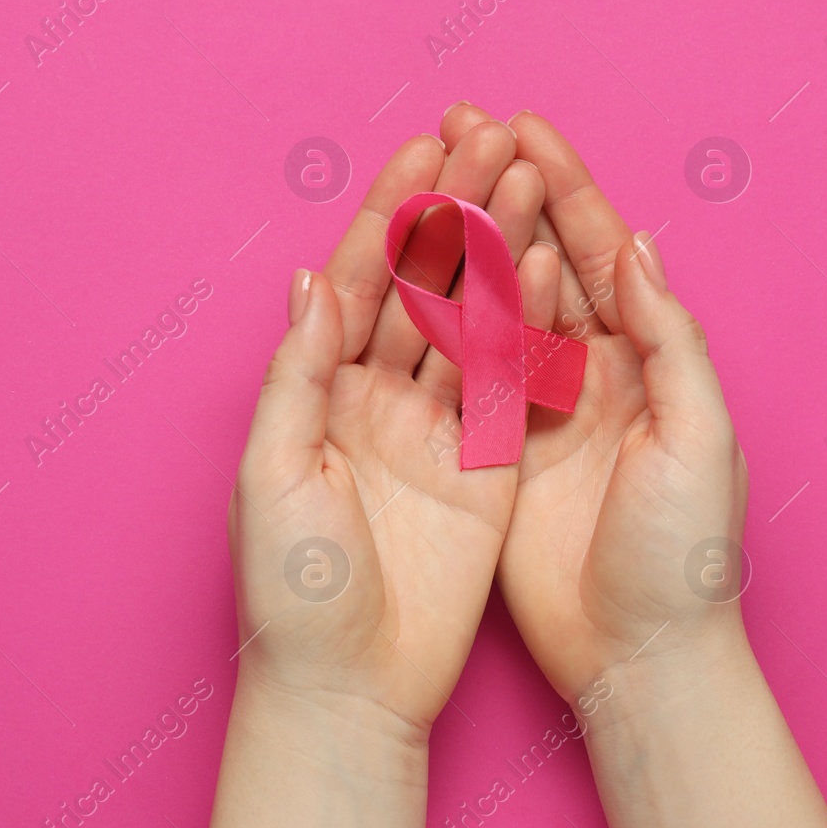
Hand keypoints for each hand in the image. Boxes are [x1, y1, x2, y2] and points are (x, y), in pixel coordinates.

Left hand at [230, 122, 557, 734]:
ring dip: (501, 251)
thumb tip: (310, 280)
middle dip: (456, 210)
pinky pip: (511, 383)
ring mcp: (437, 428)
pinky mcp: (488, 465)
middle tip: (493, 138)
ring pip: (473, 320)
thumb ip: (298, 376)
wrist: (351, 689)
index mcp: (316, 390)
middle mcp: (377, 397)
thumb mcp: (274, 474)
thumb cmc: (291, 592)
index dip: (391, 213)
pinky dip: (530, 325)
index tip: (425, 148)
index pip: (357, 279)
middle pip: (423, 284)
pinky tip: (552, 267)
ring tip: (532, 180)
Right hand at [439, 105, 749, 705]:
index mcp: (650, 359)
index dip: (564, 188)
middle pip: (543, 260)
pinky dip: (438, 318)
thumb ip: (668, 340)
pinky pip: (465, 368)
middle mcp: (595, 372)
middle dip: (505, 191)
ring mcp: (541, 408)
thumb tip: (636, 245)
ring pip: (496, 302)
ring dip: (464, 239)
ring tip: (427, 177)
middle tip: (460, 126)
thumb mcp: (697, 439)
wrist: (638, 656)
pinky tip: (406, 272)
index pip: (601, 252)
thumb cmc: (684, 553)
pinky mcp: (496, 451)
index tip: (520, 128)